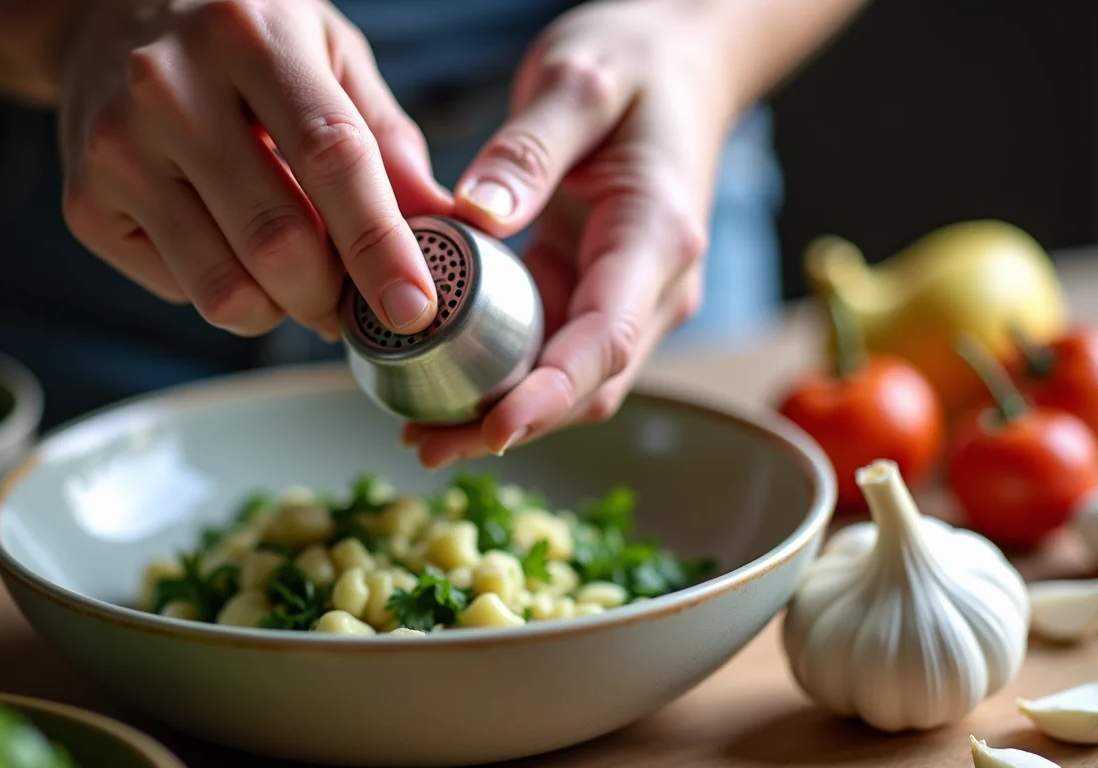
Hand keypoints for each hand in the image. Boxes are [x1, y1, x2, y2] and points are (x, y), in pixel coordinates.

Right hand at [43, 0, 453, 337]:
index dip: (381, 244)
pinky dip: (230, 292)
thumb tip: (445, 229)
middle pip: (277, 241)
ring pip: (225, 288)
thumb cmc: (243, 39)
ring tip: (299, 279)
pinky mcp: (85, 204)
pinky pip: (184, 292)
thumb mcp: (327, 54)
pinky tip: (229, 242)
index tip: (417, 306)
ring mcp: (116, 148)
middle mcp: (169, 87)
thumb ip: (386, 139)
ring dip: (284, 309)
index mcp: (250, 36)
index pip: (332, 157)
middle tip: (356, 300)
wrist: (106, 15)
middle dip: (333, 297)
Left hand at [403, 0, 734, 468]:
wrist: (678, 69)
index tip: (493, 428)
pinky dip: (500, 379)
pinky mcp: (591, 293)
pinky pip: (549, 351)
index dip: (552, 393)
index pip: (608, 336)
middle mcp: (652, 284)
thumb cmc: (637, 67)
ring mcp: (626, 296)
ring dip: (501, 415)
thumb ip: (531, 146)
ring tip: (418, 432)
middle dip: (512, 423)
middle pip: (589, 383)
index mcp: (657, 235)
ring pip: (569, 382)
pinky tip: (440, 388)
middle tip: (425, 444)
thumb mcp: (581, 80)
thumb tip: (478, 215)